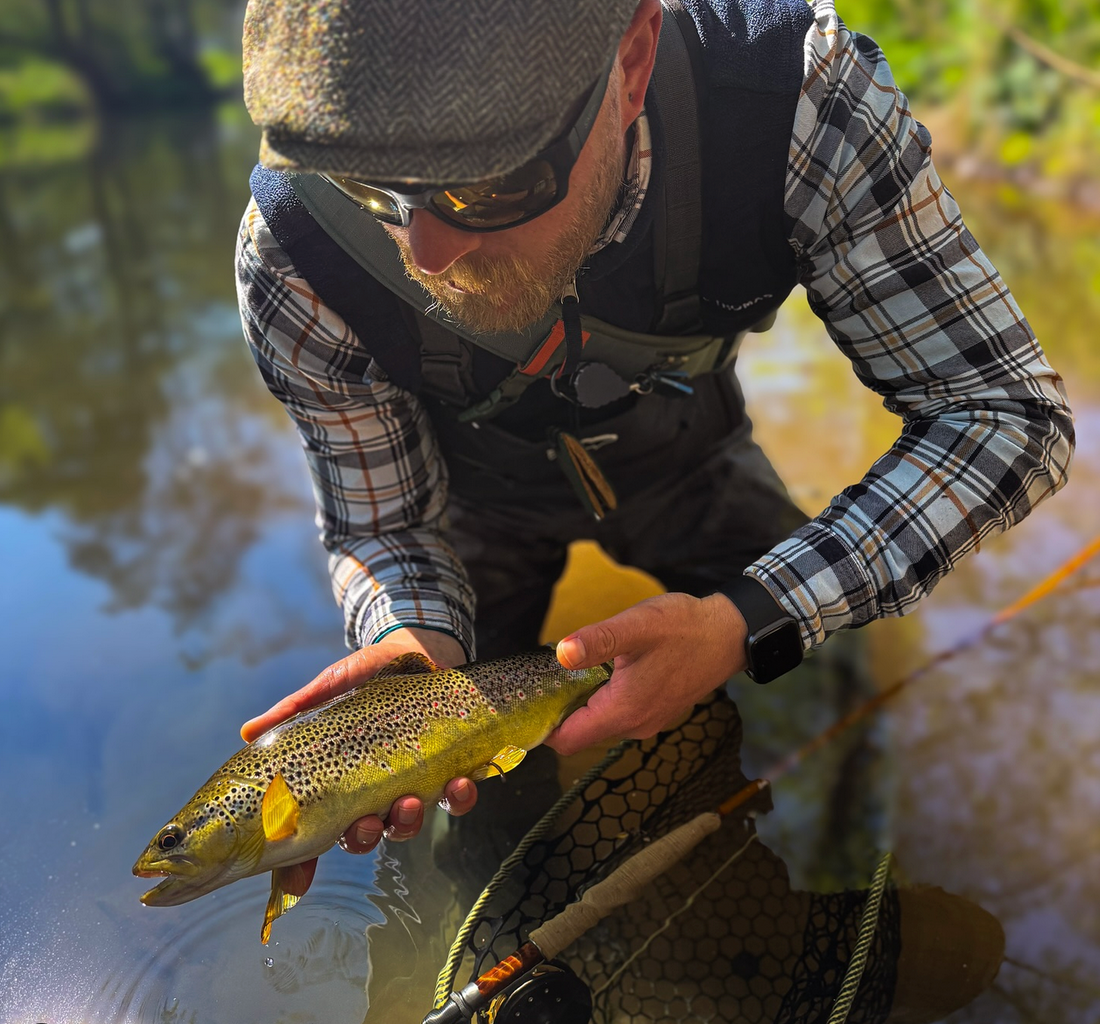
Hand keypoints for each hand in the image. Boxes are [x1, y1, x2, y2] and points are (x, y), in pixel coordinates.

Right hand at [239, 627, 476, 863]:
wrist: (417, 651)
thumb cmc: (365, 676)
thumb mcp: (328, 689)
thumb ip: (293, 710)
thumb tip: (247, 731)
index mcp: (338, 783)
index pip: (317, 831)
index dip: (303, 864)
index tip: (300, 880)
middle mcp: (373, 792)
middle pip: (365, 835)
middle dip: (366, 835)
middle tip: (368, 821)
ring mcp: (411, 783)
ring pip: (407, 823)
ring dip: (408, 820)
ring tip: (410, 801)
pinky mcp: (448, 770)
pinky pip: (455, 799)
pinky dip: (458, 798)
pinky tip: (458, 783)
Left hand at [546, 592, 747, 756]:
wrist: (729, 634)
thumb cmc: (685, 628)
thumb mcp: (637, 626)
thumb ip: (597, 641)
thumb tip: (561, 653)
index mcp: (624, 711)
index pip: (567, 740)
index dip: (540, 727)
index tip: (525, 703)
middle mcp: (634, 725)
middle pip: (579, 733)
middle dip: (558, 710)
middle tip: (543, 678)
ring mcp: (648, 720)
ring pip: (599, 722)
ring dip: (582, 702)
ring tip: (572, 670)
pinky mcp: (656, 710)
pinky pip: (619, 713)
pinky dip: (603, 698)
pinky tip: (603, 669)